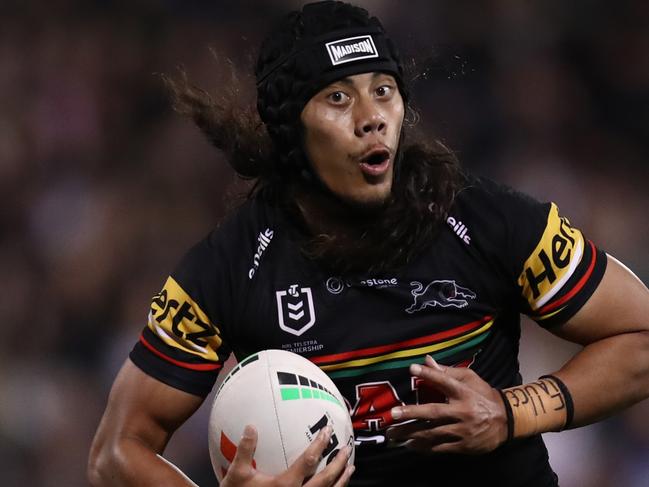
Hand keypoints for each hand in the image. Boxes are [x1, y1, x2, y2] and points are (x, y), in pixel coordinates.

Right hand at [221, 425, 354, 486]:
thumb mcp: (237, 474)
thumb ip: (245, 450)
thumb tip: (251, 426)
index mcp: (285, 485)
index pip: (308, 461)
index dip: (320, 445)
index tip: (328, 431)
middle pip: (325, 479)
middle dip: (338, 464)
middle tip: (346, 449)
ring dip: (342, 480)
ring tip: (350, 468)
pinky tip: (337, 486)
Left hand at [386, 355, 507, 454]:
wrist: (506, 421)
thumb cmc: (483, 395)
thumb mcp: (470, 379)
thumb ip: (447, 371)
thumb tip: (426, 360)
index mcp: (464, 392)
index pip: (444, 381)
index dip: (428, 375)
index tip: (412, 369)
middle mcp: (462, 411)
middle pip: (433, 412)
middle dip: (411, 413)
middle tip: (392, 414)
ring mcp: (463, 430)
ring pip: (433, 433)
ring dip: (411, 434)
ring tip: (393, 435)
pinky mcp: (463, 446)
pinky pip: (440, 447)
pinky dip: (424, 447)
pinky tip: (410, 445)